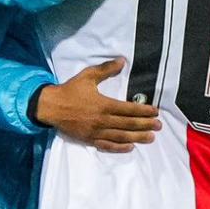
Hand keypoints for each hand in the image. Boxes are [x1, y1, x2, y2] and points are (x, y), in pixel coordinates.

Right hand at [33, 58, 160, 151]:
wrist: (50, 107)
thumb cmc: (70, 90)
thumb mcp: (88, 76)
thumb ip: (106, 69)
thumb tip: (122, 61)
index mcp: (103, 104)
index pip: (128, 109)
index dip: (143, 111)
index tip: (155, 112)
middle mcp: (102, 120)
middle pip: (128, 124)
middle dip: (145, 125)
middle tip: (159, 126)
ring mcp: (95, 132)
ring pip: (120, 136)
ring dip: (137, 138)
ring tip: (151, 138)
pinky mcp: (89, 140)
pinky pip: (107, 145)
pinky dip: (119, 147)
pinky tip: (130, 147)